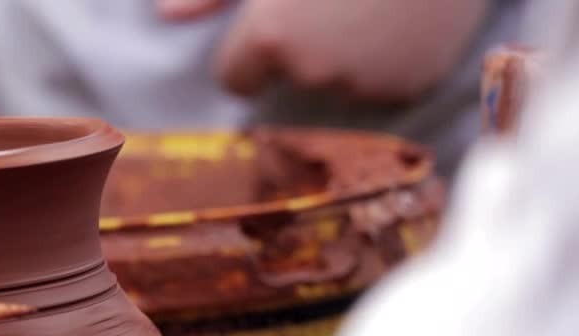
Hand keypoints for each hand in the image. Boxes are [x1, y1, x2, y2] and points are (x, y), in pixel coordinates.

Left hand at [164, 0, 490, 101]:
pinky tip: (401, 15)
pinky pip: (385, 82)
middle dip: (303, 46)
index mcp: (271, 40)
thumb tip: (165, 16)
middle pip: (290, 77)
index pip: (235, 79)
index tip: (272, 19)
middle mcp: (315, 72)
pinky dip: (390, 57)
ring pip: (339, 82)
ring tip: (369, 1)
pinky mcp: (413, 83)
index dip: (249, 48)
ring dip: (347, 54)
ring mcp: (368, 82)